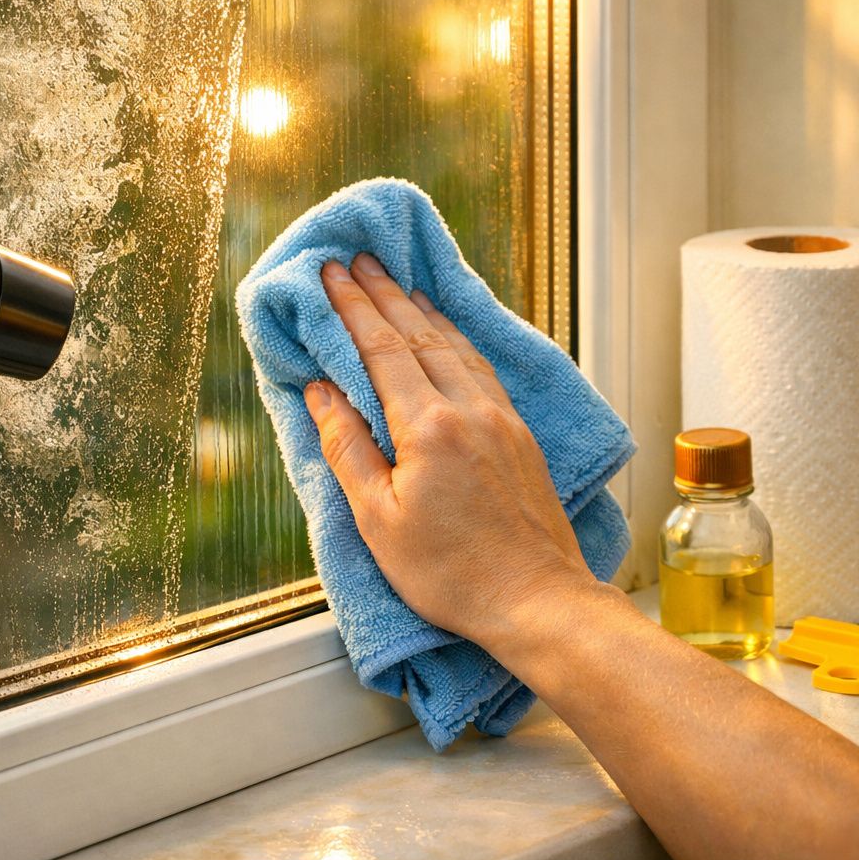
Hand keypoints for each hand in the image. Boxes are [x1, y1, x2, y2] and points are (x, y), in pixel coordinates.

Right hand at [304, 254, 606, 656]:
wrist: (536, 600)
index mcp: (428, 427)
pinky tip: (450, 334)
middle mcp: (469, 409)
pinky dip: (458, 338)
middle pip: (419, 335)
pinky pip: (482, 367)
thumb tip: (322, 393)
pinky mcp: (520, 435)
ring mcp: (500, 419)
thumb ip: (347, 448)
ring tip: (399, 283)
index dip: (353, 308)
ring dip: (423, 310)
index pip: (381, 349)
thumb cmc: (450, 573)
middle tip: (359, 259)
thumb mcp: (378, 520)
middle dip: (384, 294)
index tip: (331, 273)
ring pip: (456, 346)